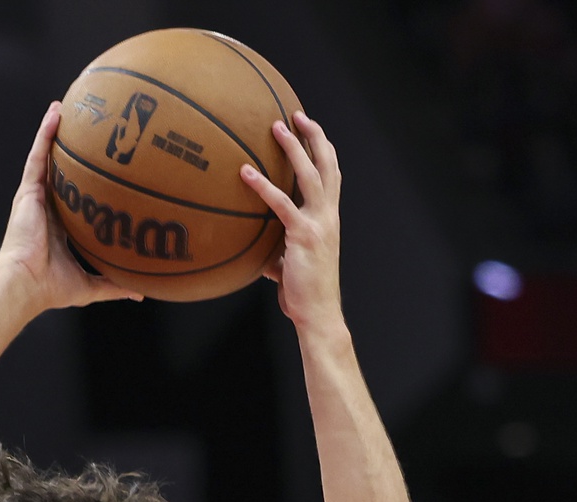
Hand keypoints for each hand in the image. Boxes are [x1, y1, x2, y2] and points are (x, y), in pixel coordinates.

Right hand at [0, 103, 139, 313]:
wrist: (26, 284)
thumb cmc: (50, 288)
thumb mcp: (90, 284)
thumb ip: (114, 284)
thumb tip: (140, 291)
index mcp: (58, 225)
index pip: (74, 197)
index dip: (85, 182)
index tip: (103, 168)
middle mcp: (46, 207)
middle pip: (60, 171)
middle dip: (71, 150)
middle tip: (88, 127)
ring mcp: (35, 196)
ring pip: (48, 156)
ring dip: (56, 131)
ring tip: (69, 107)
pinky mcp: (28, 190)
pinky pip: (38, 155)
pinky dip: (46, 133)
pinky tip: (56, 113)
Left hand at [242, 113, 343, 337]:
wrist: (318, 314)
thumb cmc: (304, 294)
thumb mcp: (290, 266)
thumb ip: (276, 253)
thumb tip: (257, 254)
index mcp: (328, 218)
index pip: (331, 175)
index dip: (323, 149)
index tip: (309, 128)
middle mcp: (328, 215)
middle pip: (327, 165)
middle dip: (314, 136)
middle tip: (296, 113)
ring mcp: (319, 224)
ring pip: (310, 175)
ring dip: (294, 148)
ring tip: (277, 126)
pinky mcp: (303, 236)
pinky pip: (282, 205)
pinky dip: (263, 186)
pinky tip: (245, 172)